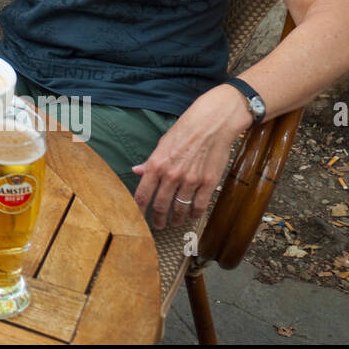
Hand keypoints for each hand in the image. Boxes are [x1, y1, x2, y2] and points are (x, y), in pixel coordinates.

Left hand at [132, 85, 250, 229]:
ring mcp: (191, 180)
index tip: (137, 217)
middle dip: (157, 218)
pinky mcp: (208, 183)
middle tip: (158, 224)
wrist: (212, 124)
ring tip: (174, 222)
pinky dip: (194, 214)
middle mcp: (171, 175)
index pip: (142, 194)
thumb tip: (136, 171)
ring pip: (180, 209)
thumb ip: (150, 162)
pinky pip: (199, 206)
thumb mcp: (162, 144)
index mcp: (156, 165)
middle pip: (160, 205)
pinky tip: (191, 215)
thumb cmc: (185, 131)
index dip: (138, 210)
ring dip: (176, 219)